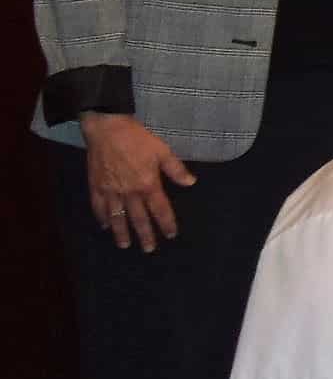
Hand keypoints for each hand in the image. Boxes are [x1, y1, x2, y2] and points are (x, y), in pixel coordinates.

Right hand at [81, 112, 192, 250]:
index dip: (166, 223)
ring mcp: (111, 190)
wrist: (106, 128)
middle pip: (138, 218)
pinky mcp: (96, 186)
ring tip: (125, 245)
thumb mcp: (162, 151)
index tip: (170, 235)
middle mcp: (129, 192)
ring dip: (121, 232)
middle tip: (149, 250)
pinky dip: (102, 217)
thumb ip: (176, 169)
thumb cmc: (137, 138)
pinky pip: (99, 206)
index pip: (160, 209)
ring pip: (117, 217)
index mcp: (148, 184)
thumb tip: (191, 183)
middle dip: (145, 235)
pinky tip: (105, 225)